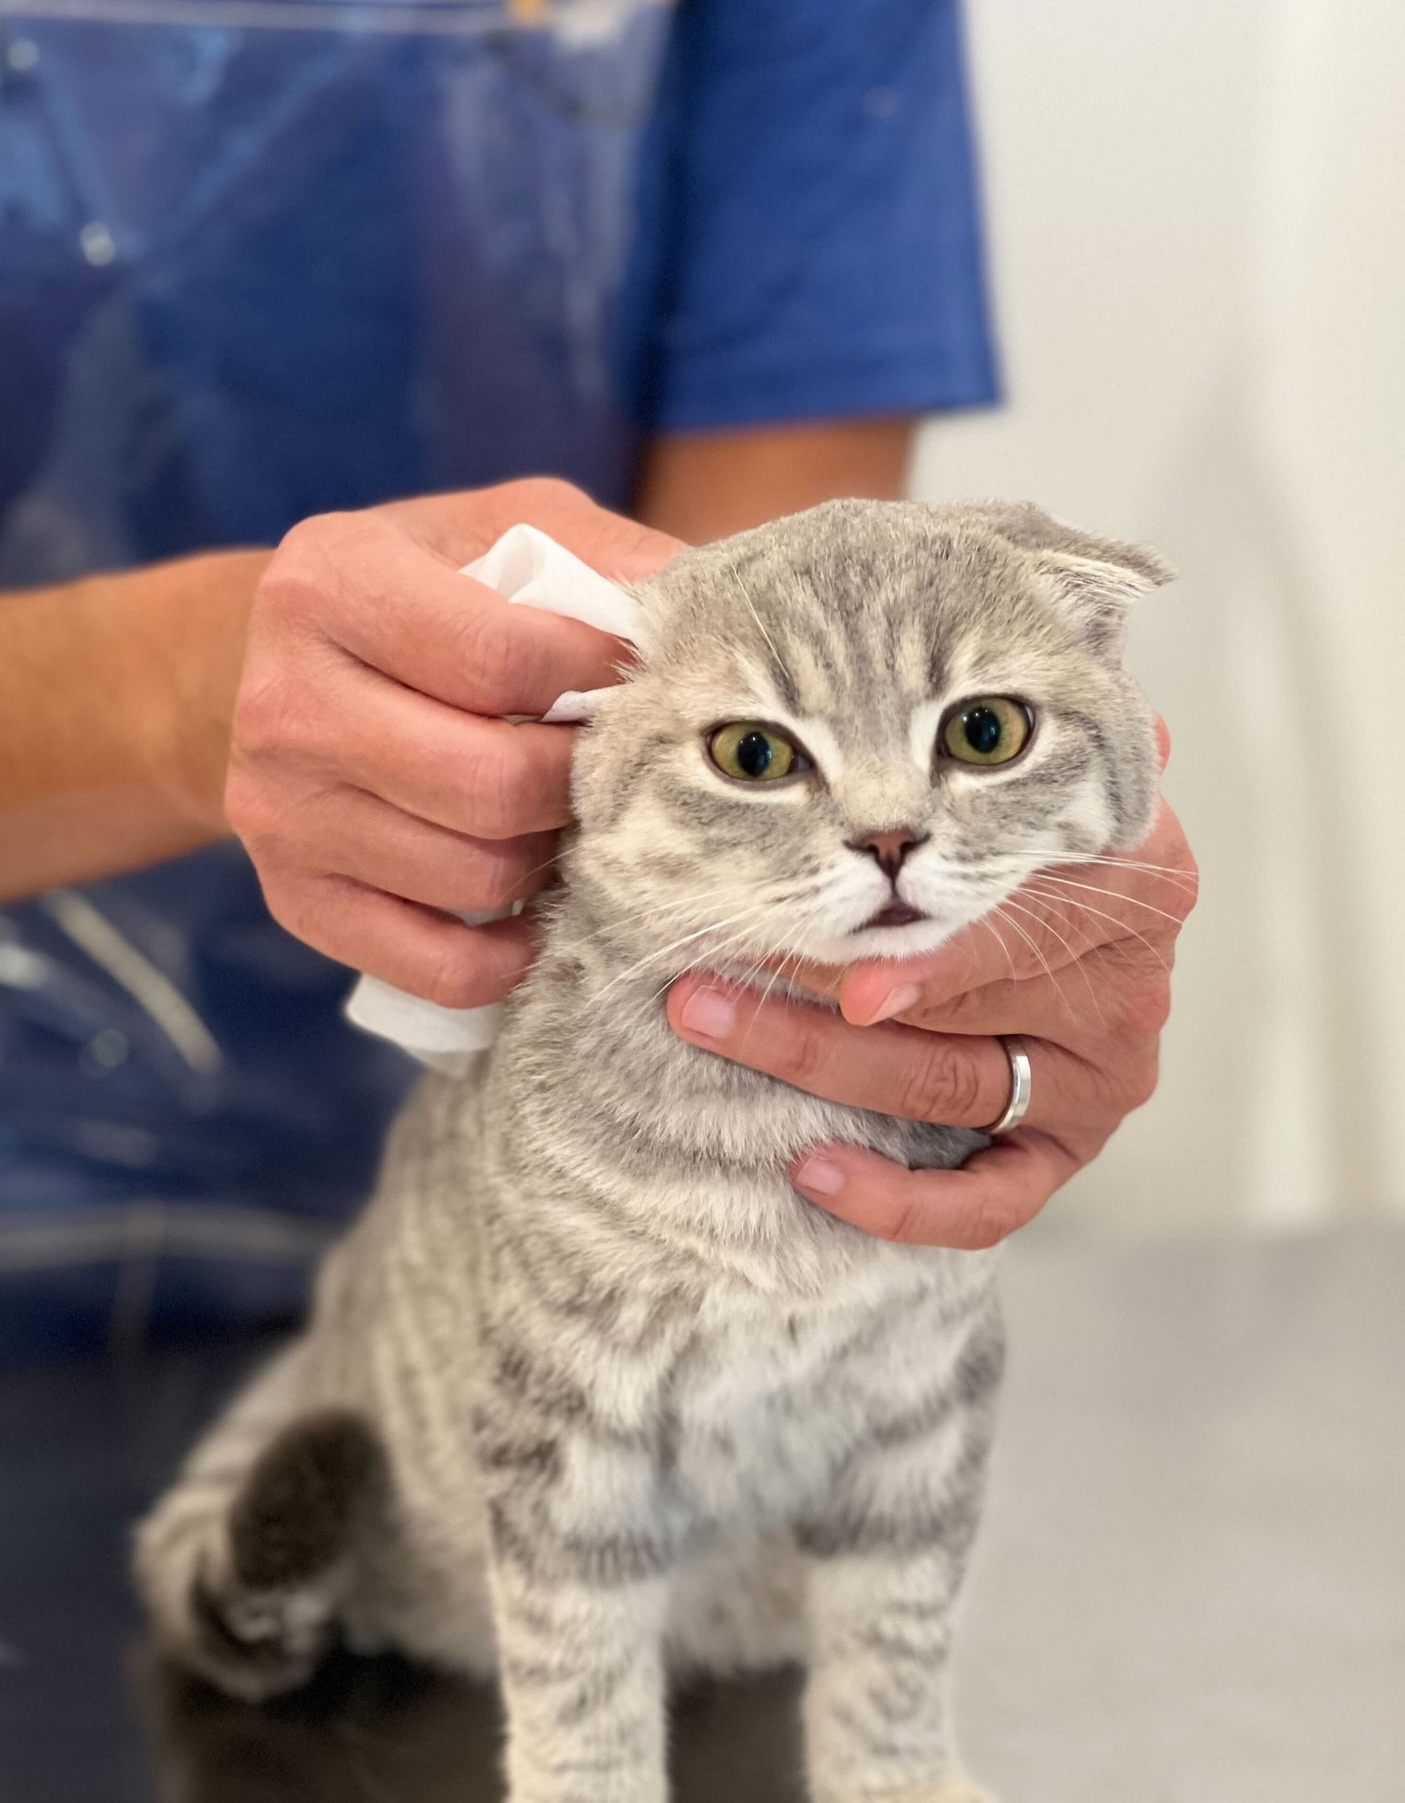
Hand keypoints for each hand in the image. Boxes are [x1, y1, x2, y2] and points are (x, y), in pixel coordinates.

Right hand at [227, 479, 679, 1003]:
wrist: (254, 665)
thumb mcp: (498, 531)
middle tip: (617, 766)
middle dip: (585, 784)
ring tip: (571, 818)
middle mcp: (286, 701)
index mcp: (330, 583)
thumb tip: (722, 616)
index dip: (603, 678)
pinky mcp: (294, 899)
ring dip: (553, 860)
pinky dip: (512, 954)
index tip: (646, 679)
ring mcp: (280, 811)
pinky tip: (536, 905)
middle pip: (492, 784)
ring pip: (475, 876)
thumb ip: (605, 557)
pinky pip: (439, 966)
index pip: (504, 659)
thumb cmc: (419, 591)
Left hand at [667, 756, 1197, 1248]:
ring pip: (950, 1081)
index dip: (934, 945)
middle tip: (703, 978)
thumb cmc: (1021, 813)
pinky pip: (995, 1199)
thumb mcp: (1032, 748)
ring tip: (711, 1023)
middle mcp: (1128, 976)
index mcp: (1134, 867)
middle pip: (963, 998)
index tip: (842, 951)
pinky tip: (815, 1172)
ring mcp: (1103, 1071)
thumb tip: (988, 636)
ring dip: (816, 1064)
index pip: (1026, 910)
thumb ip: (1019, 710)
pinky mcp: (1069, 1145)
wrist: (1078, 894)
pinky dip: (905, 1200)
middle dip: (817, 985)